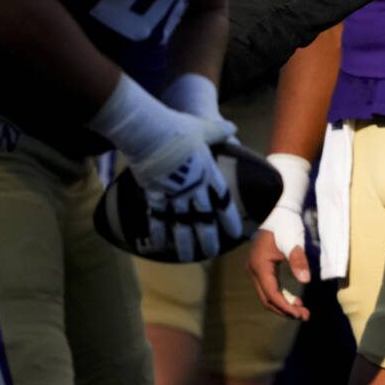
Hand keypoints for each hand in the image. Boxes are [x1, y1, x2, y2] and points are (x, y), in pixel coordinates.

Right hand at [91, 74, 241, 261]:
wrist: (147, 130)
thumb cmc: (178, 127)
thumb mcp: (204, 127)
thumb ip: (219, 131)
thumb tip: (232, 127)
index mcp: (207, 173)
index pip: (223, 201)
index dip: (230, 218)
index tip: (237, 233)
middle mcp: (192, 187)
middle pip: (203, 218)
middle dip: (208, 237)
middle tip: (212, 252)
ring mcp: (171, 192)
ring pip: (180, 223)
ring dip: (184, 242)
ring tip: (187, 257)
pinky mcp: (152, 191)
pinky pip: (156, 216)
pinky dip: (157, 231)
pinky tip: (158, 245)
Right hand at [248, 207, 311, 320]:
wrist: (279, 209)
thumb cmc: (286, 223)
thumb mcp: (293, 241)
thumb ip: (298, 260)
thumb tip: (305, 280)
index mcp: (259, 266)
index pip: (271, 294)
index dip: (286, 307)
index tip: (301, 314)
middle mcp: (254, 270)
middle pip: (267, 298)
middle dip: (285, 309)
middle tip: (305, 316)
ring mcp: (255, 269)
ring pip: (267, 294)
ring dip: (283, 304)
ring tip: (301, 311)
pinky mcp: (261, 267)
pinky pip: (269, 287)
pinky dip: (281, 295)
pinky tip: (293, 299)